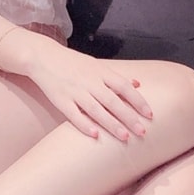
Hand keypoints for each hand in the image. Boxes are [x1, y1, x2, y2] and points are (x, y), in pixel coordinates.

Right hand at [26, 45, 153, 142]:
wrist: (43, 56)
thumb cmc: (72, 62)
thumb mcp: (96, 64)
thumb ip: (116, 76)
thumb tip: (138, 83)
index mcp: (100, 72)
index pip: (124, 87)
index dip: (138, 101)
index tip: (149, 114)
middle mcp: (89, 82)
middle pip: (113, 101)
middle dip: (128, 117)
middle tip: (142, 132)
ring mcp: (75, 91)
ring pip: (96, 110)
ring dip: (111, 124)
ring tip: (124, 137)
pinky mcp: (60, 100)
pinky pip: (73, 115)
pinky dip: (84, 125)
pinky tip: (95, 135)